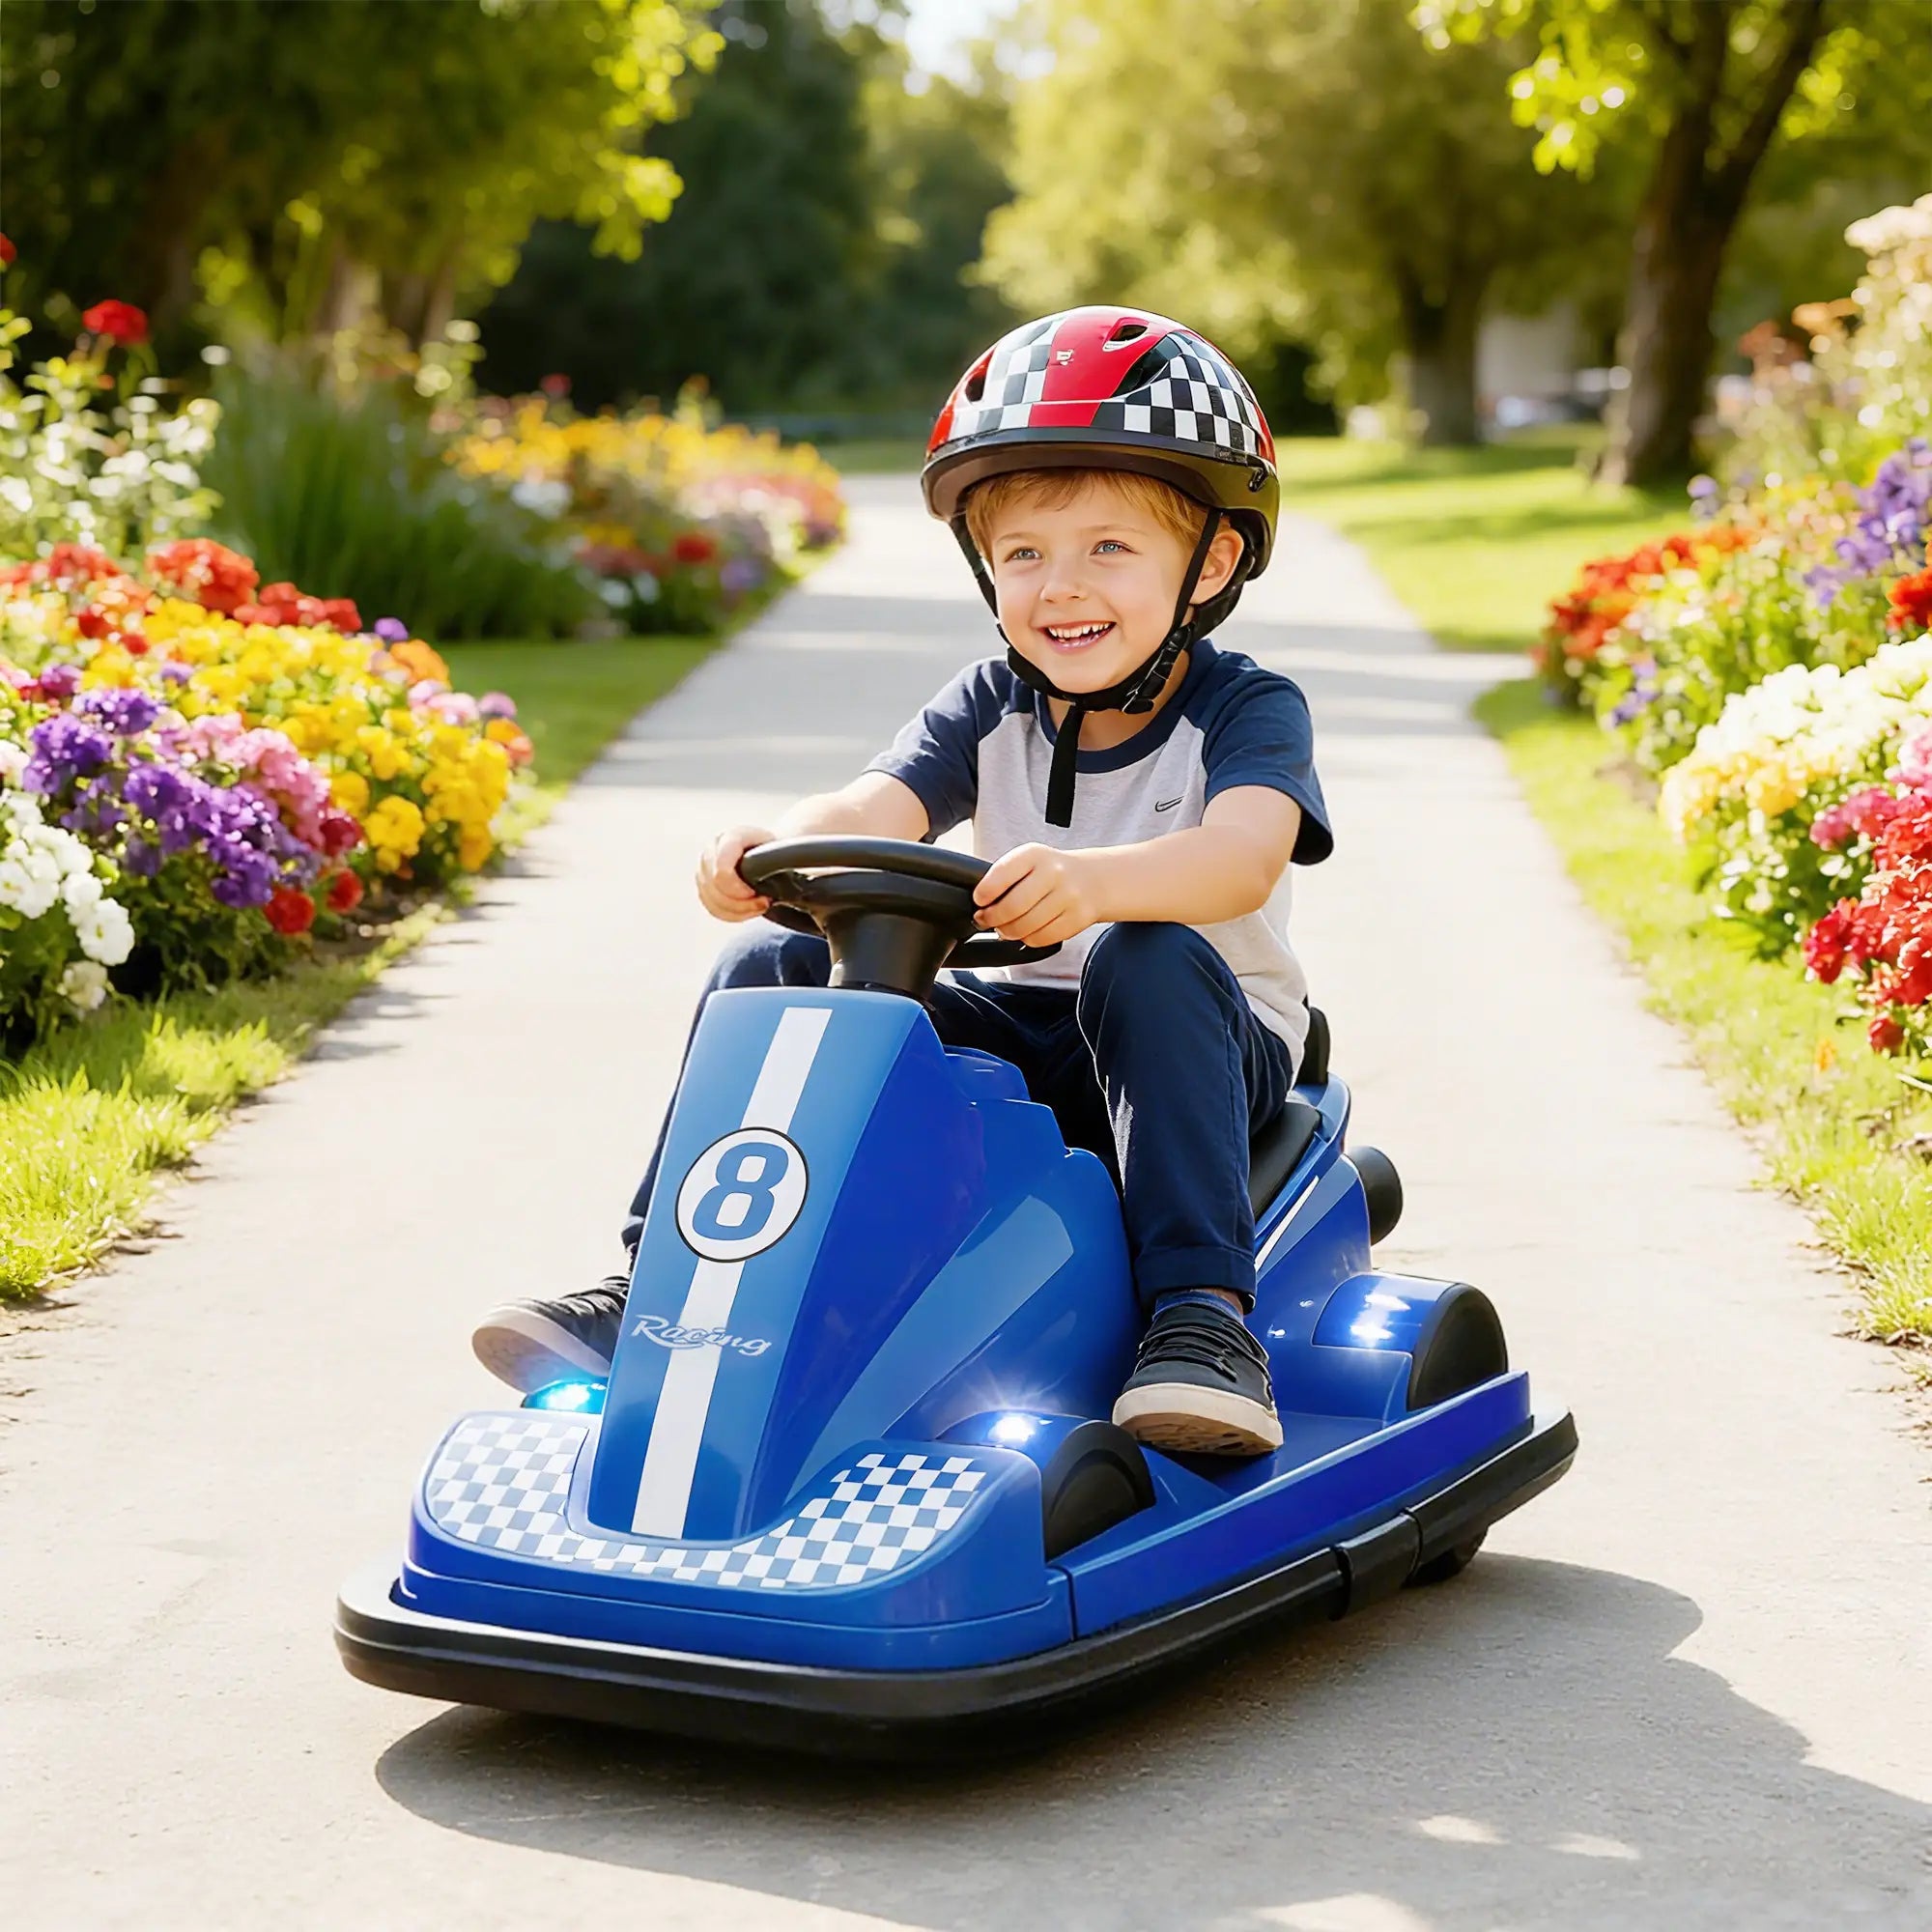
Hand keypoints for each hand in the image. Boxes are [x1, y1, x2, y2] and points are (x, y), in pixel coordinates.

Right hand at [697, 824, 775, 921]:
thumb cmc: (772, 848)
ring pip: (713, 902)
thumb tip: (774, 880)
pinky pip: (713, 909)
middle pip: (715, 890)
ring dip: (739, 911)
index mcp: (728, 838)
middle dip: (742, 903)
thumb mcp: (778, 849)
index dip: (739, 890)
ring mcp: (703, 869)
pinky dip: (733, 915)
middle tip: (764, 902)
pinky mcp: (704, 886)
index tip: (760, 893)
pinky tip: (748, 910)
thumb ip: (775, 860)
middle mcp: (711, 851)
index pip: (722, 873)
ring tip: (758, 905)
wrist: (764, 848)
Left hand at [973, 843, 1104, 947]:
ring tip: (1006, 927)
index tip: (980, 901)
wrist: (1095, 878)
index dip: (984, 894)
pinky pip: (1041, 938)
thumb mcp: (1029, 861)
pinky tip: (1027, 931)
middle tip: (987, 919)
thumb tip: (982, 906)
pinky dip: (1028, 939)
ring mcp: (1069, 896)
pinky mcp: (1078, 918)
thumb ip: (1005, 877)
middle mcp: (1054, 873)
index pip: (1000, 876)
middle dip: (992, 918)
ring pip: (1025, 927)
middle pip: (1012, 907)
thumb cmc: (1053, 871)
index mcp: (1034, 855)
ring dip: (1009, 932)